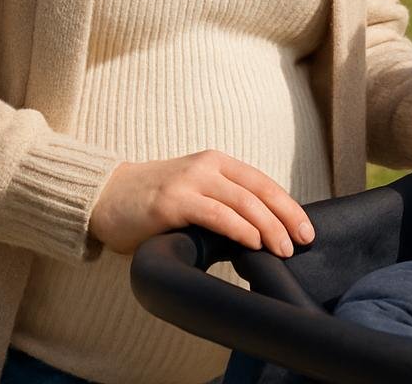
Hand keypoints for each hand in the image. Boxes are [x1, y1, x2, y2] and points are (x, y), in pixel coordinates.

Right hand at [88, 150, 313, 256]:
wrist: (105, 197)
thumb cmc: (152, 203)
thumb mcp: (195, 194)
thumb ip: (222, 204)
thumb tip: (263, 234)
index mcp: (217, 163)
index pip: (263, 183)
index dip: (289, 206)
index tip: (306, 230)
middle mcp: (207, 167)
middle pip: (259, 192)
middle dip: (286, 218)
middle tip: (302, 243)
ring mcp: (189, 182)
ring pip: (242, 202)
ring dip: (268, 228)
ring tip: (283, 249)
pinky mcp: (172, 202)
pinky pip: (215, 214)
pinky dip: (239, 228)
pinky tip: (253, 243)